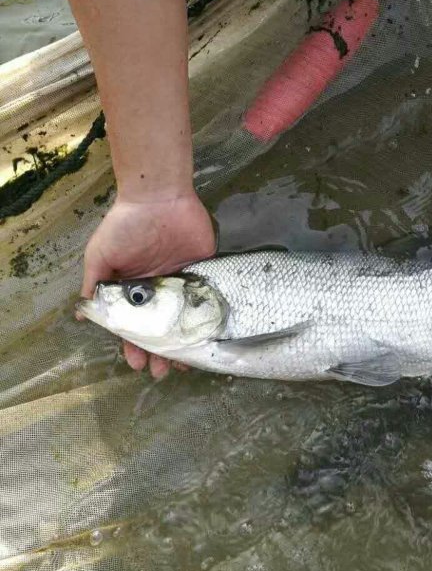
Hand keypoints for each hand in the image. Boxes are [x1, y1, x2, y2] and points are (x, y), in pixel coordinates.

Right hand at [80, 193, 215, 377]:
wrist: (161, 197)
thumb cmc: (126, 225)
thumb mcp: (101, 255)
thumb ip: (95, 284)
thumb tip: (83, 314)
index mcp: (134, 289)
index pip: (134, 326)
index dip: (133, 345)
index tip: (136, 364)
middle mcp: (159, 290)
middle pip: (162, 329)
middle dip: (160, 352)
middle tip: (161, 373)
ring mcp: (183, 283)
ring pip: (185, 322)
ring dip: (184, 344)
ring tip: (184, 365)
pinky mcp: (205, 273)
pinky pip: (208, 302)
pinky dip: (208, 321)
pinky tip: (208, 339)